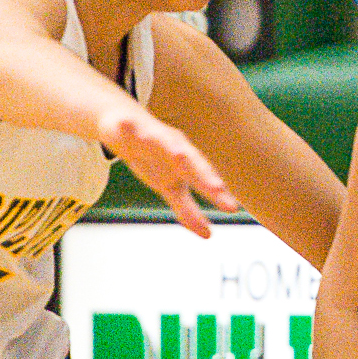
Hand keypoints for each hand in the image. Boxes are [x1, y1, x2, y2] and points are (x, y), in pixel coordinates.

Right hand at [98, 105, 237, 237]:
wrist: (125, 123)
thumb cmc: (154, 157)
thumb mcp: (170, 186)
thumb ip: (188, 209)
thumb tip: (208, 235)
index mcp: (187, 162)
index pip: (205, 179)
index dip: (217, 192)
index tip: (231, 208)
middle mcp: (175, 146)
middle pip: (191, 161)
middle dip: (204, 174)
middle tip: (217, 188)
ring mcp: (153, 135)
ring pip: (163, 141)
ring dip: (171, 146)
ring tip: (178, 155)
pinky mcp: (129, 127)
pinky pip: (129, 127)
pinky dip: (129, 127)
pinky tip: (127, 125)